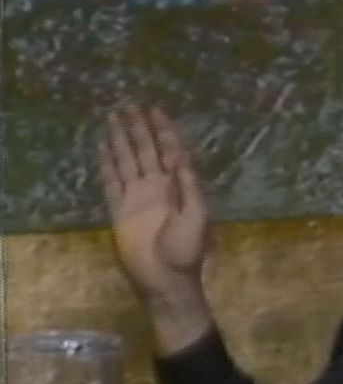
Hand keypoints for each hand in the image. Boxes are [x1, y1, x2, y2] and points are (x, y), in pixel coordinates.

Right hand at [100, 104, 210, 303]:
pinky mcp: (119, 208)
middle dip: (141, 128)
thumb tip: (180, 155)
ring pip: (128, 160)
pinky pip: (111, 179)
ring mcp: (137, 196)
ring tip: (115, 116)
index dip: (165, 131)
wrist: (165, 279)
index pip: (171, 151)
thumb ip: (189, 185)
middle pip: (148, 150)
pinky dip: (107, 162)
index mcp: (180, 187)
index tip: (157, 110)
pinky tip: (103, 145)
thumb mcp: (197, 215)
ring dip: (122, 139)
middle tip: (132, 104)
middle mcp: (158, 186)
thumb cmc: (186, 250)